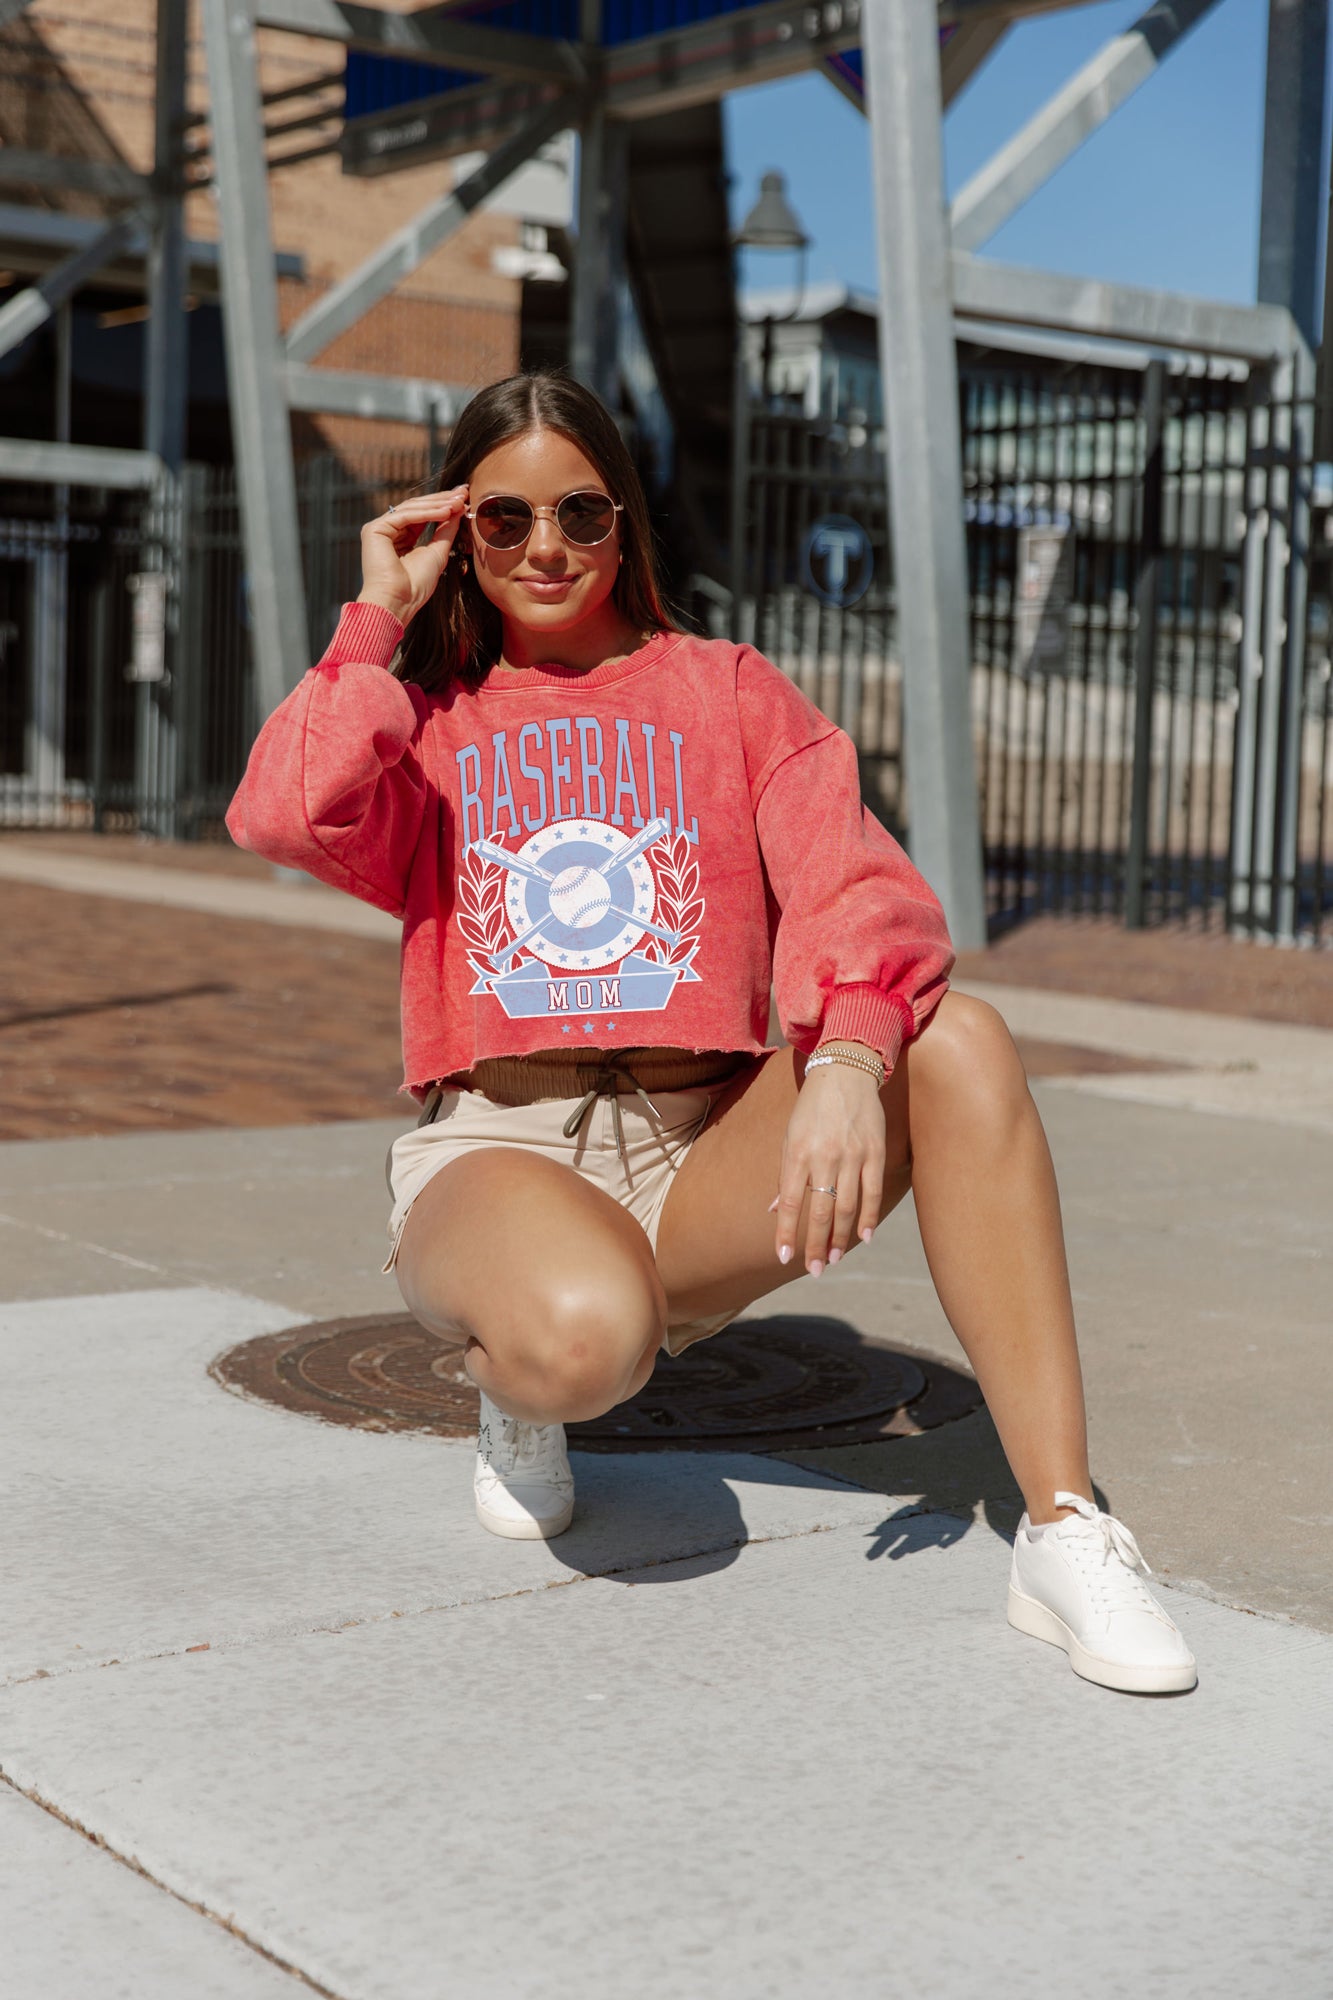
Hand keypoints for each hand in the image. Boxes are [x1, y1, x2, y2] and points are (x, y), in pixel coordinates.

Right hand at [357, 486, 468, 625]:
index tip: (464, 498)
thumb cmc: (416, 586)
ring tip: (459, 502)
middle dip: (442, 499)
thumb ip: (446, 530)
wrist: (398, 602)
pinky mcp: (374, 529)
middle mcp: (388, 531)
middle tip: (464, 491)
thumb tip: (458, 509)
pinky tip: (446, 511)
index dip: (444, 506)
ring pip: (412, 508)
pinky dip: (427, 513)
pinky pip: (405, 516)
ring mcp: (379, 529)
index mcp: (400, 538)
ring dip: (438, 504)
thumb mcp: (438, 552)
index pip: (423, 516)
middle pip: (417, 508)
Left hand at [770, 1059, 885, 1275]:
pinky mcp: (874, 1152)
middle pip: (819, 1211)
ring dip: (840, 1238)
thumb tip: (777, 1210)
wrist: (845, 1073)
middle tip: (813, 1270)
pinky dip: (869, 1217)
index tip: (784, 1258)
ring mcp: (852, 1155)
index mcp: (798, 1153)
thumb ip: (786, 1175)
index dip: (787, 1233)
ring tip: (833, 1259)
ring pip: (846, 1207)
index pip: (791, 1202)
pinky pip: (872, 1192)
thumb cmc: (812, 1109)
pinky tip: (864, 1238)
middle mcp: (824, 1156)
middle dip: (815, 1245)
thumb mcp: (790, 1137)